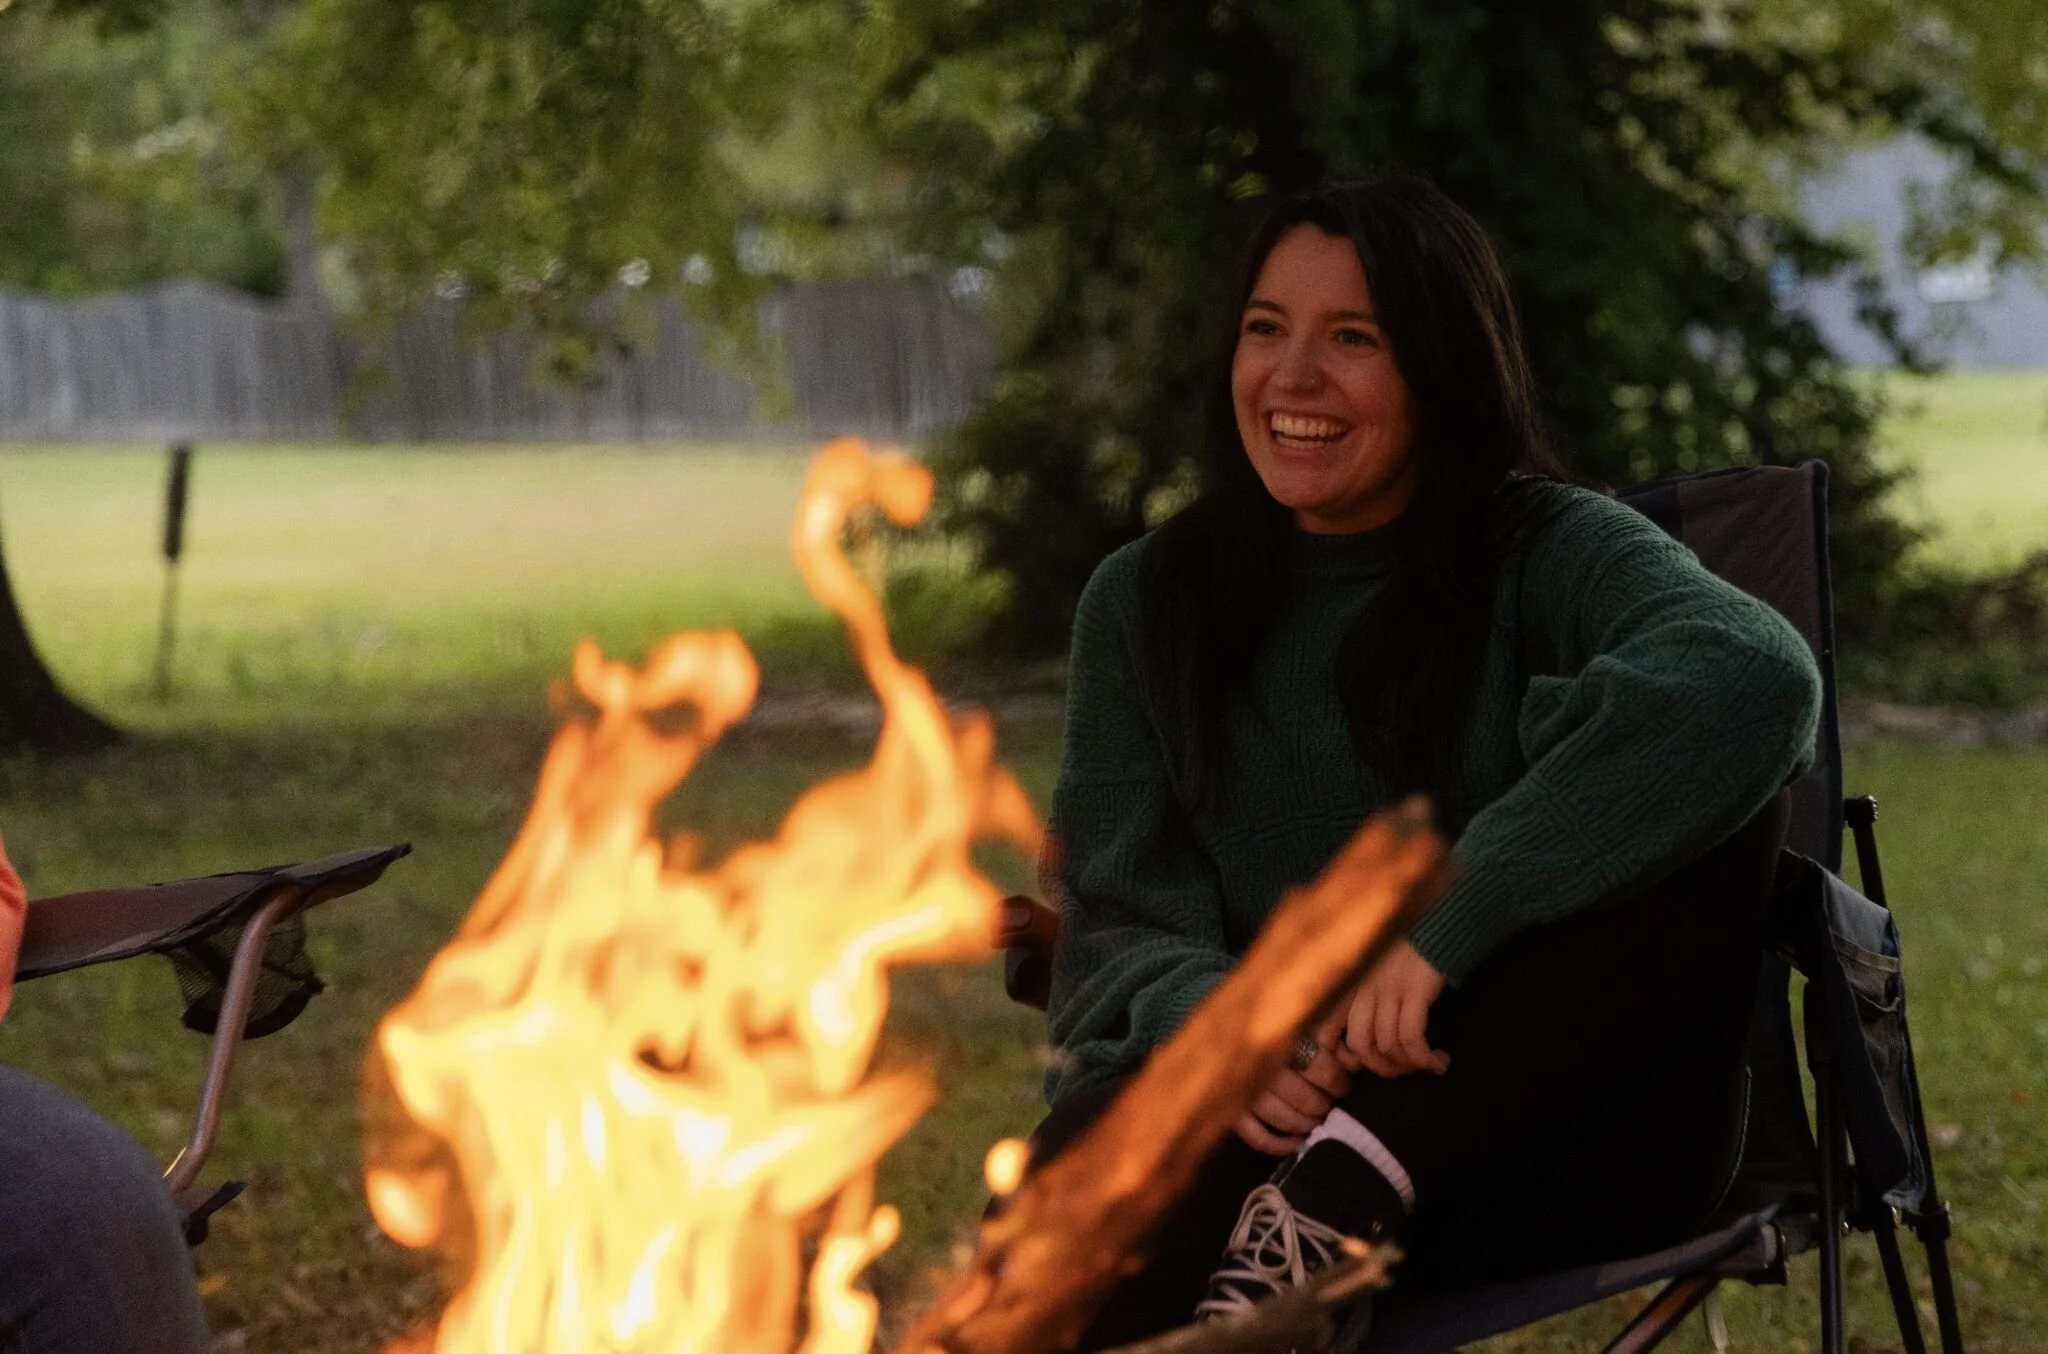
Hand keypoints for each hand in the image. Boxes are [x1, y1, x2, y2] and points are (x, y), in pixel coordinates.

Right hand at [1236, 1011, 1351, 1154]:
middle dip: (1321, 1104)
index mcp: (1277, 1033)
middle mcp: (1256, 1061)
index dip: (1336, 1081)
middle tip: (1331, 1104)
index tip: (1343, 1085)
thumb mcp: (1304, 1010)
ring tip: (1317, 1119)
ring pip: (1280, 1117)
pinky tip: (1297, 1141)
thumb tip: (1353, 1061)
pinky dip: (1279, 1144)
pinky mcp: (1229, 1109)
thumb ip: (1329, 1026)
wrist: (1218, 1022)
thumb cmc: (1272, 1013)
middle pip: (1301, 1096)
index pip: (1318, 1068)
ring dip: (1304, 1123)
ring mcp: (1239, 1088)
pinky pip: (1256, 1136)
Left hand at [1342, 940, 1449, 1079]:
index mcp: (1353, 989)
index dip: (1341, 1057)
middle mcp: (1365, 990)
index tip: (1365, 1067)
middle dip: (1383, 1067)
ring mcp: (1389, 990)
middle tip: (1406, 1070)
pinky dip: (1424, 1057)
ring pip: (1388, 1045)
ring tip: (1428, 1064)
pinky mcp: (1414, 990)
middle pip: (1360, 1045)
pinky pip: (1411, 1036)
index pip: (1326, 1031)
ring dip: (1410, 1065)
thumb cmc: (1411, 958)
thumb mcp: (1378, 979)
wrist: (1438, 929)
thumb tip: (1360, 1050)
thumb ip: (1365, 1006)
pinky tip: (1438, 1061)